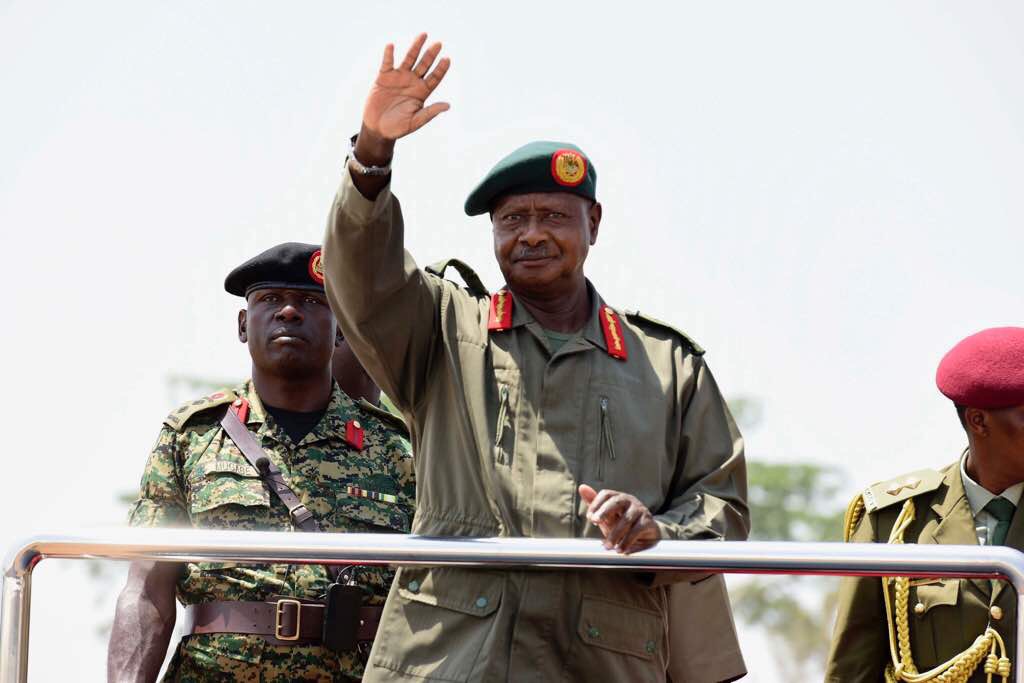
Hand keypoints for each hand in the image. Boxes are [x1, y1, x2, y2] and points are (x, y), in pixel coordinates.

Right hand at [361, 34, 450, 150]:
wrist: (377, 128)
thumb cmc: (397, 127)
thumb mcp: (415, 121)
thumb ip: (430, 112)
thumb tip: (448, 105)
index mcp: (421, 92)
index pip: (434, 78)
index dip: (441, 69)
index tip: (447, 59)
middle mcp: (412, 82)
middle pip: (424, 65)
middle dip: (431, 54)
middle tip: (439, 44)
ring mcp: (398, 77)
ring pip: (409, 59)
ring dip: (416, 47)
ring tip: (423, 35)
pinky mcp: (383, 77)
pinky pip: (387, 63)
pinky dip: (389, 54)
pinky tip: (391, 45)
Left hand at [579, 484, 660, 553]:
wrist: (647, 535)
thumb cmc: (623, 524)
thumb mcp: (607, 516)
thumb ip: (595, 504)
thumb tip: (582, 487)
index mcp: (618, 497)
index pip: (606, 494)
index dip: (596, 503)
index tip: (590, 518)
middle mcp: (630, 501)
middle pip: (616, 501)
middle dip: (604, 511)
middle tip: (595, 522)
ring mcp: (640, 510)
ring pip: (626, 519)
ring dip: (615, 534)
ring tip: (607, 546)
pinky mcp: (648, 522)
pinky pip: (637, 530)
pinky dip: (627, 541)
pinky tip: (621, 550)